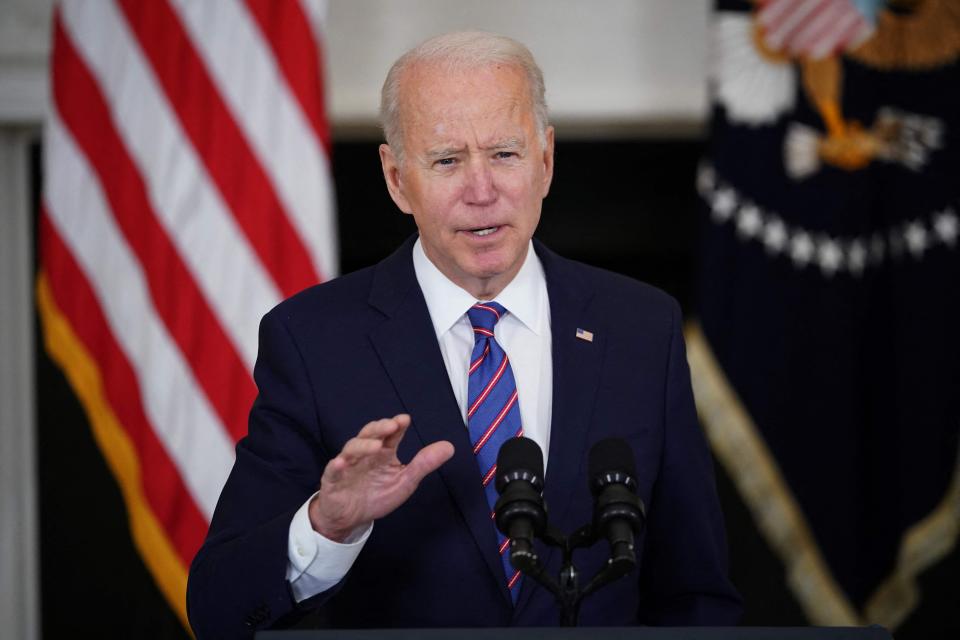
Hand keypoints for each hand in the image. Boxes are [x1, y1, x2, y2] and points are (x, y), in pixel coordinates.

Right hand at [308, 414, 454, 541]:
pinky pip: (333, 471)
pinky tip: (342, 463)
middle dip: (380, 428)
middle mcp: (365, 454)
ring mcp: (348, 465)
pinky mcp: (333, 481)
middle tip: (392, 424)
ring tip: (376, 446)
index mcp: (383, 452)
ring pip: (352, 449)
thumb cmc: (376, 495)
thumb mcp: (405, 481)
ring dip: (363, 445)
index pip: (390, 434)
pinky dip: (337, 466)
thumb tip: (449, 447)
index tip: (405, 419)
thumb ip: (424, 464)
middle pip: (369, 434)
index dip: (396, 425)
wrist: (351, 518)